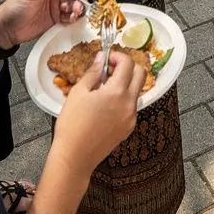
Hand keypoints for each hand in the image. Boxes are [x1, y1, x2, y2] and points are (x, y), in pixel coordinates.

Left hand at [0, 0, 86, 49]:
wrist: (7, 29)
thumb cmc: (14, 6)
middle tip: (78, 7)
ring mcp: (56, 4)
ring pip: (73, 4)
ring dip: (77, 9)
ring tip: (74, 14)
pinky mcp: (56, 18)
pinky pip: (69, 16)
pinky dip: (73, 18)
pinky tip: (71, 20)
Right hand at [53, 49, 145, 176]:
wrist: (75, 157)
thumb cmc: (72, 124)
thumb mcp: (78, 92)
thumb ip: (93, 72)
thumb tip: (101, 58)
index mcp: (117, 92)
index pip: (128, 63)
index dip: (118, 56)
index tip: (107, 59)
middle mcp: (129, 104)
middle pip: (141, 74)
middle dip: (128, 66)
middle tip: (110, 69)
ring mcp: (131, 117)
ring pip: (137, 91)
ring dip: (126, 83)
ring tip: (104, 88)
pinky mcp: (128, 128)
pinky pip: (131, 107)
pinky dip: (124, 99)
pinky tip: (106, 104)